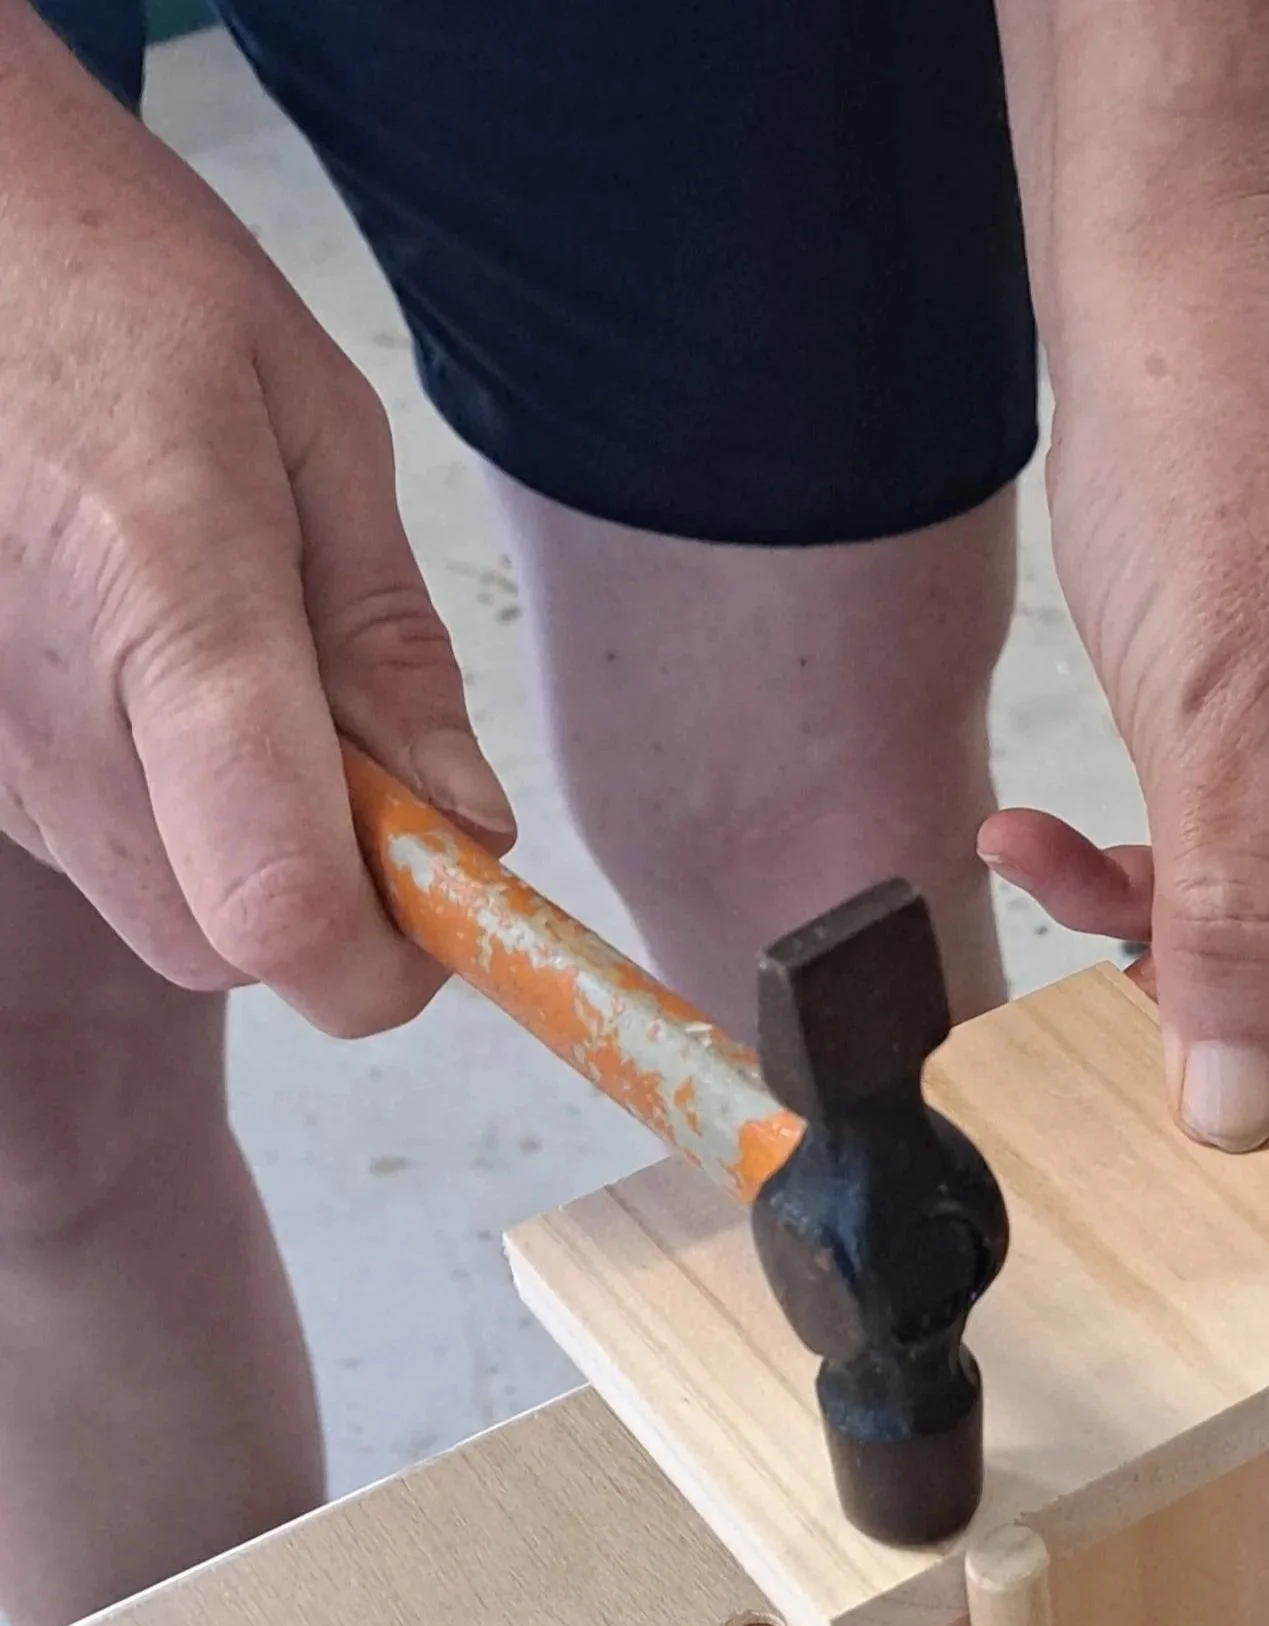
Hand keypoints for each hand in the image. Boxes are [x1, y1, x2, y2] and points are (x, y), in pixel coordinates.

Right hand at [0, 9, 509, 1033]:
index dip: (391, 953)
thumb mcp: (310, 422)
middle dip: (331, 895)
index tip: (456, 880)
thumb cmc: (106, 282)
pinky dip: (162, 798)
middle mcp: (52, 709)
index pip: (284, 910)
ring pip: (158, 903)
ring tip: (238, 662)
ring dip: (244, 840)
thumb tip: (469, 824)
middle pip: (231, 945)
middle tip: (363, 751)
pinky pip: (91, 843)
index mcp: (172, 603)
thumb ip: (389, 643)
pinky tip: (149, 658)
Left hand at [979, 210, 1268, 1210]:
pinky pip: (1226, 891)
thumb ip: (1235, 928)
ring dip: (1160, 952)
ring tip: (1060, 877)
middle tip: (1107, 1043)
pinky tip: (1046, 841)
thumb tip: (1236, 1113)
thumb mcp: (1226, 720)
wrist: (1190, 316)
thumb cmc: (1244, 465)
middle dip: (1229, 1037)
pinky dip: (1136, 887)